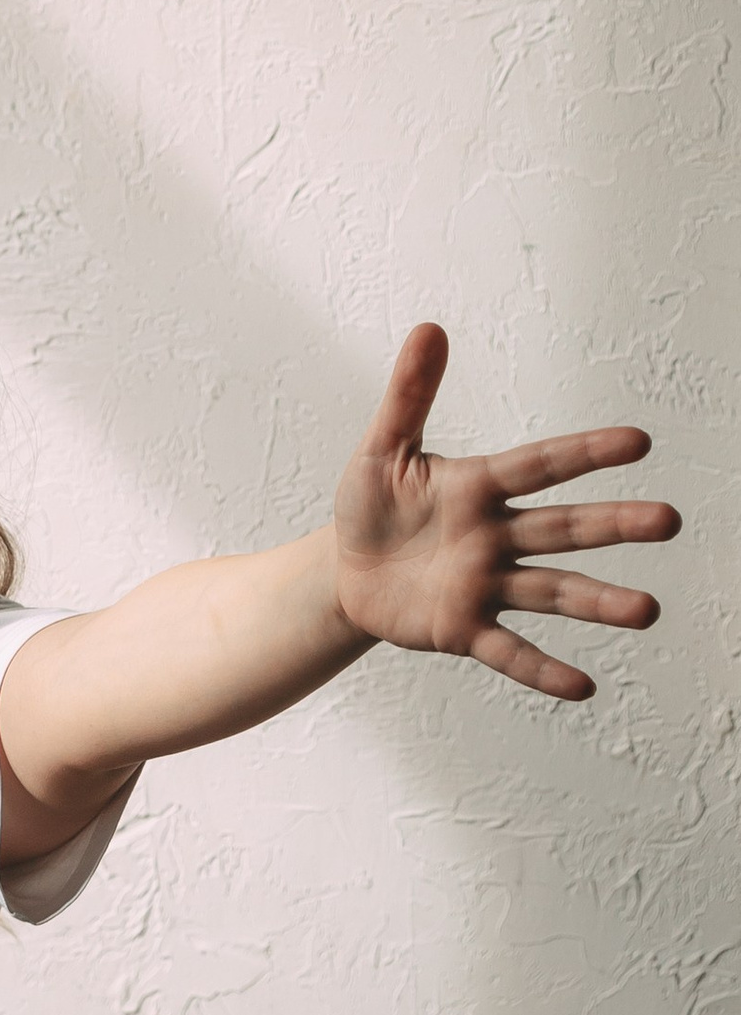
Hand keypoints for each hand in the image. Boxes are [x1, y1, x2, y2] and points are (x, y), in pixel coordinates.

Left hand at [332, 327, 679, 699]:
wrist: (343, 571)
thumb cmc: (371, 505)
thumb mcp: (382, 449)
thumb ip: (409, 395)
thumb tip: (430, 328)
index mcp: (479, 487)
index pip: (541, 465)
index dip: (585, 454)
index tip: (639, 442)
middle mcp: (495, 536)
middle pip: (562, 529)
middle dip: (614, 525)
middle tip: (670, 521)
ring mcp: (485, 585)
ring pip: (550, 592)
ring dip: (598, 602)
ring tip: (647, 611)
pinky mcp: (465, 629)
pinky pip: (508, 651)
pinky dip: (542, 669)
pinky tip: (583, 687)